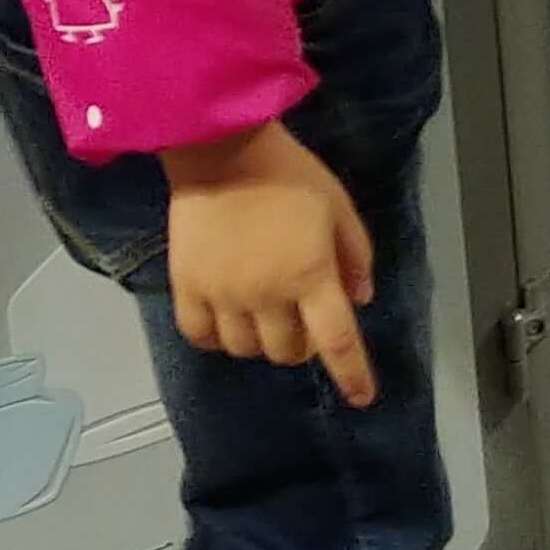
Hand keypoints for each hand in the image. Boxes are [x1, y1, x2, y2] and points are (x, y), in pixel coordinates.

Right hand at [157, 121, 375, 404]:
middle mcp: (266, 296)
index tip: (363, 398)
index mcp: (310, 275)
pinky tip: (226, 319)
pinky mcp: (186, 289)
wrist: (221, 151)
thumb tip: (361, 300)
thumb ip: (355, 256)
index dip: (352, 375)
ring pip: (245, 350)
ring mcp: (222, 296)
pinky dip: (217, 338)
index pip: (337, 341)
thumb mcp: (339, 207)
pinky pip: (201, 337)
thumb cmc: (289, 175)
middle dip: (303, 343)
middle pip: (288, 351)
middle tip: (304, 317)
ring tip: (265, 314)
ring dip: (262, 341)